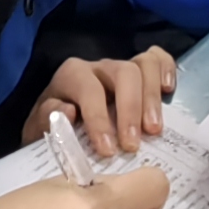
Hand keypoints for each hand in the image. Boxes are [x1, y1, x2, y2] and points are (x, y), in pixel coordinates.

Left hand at [36, 46, 177, 161]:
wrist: (59, 124)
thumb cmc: (53, 127)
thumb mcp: (39, 128)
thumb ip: (47, 118)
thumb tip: (68, 110)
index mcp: (72, 76)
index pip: (89, 90)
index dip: (99, 119)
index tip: (108, 150)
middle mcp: (99, 67)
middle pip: (124, 73)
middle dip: (130, 109)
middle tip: (133, 145)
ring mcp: (122, 68)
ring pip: (144, 65)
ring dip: (151, 99)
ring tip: (154, 130)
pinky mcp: (140, 72)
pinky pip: (158, 58)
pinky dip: (167, 69)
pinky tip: (169, 91)